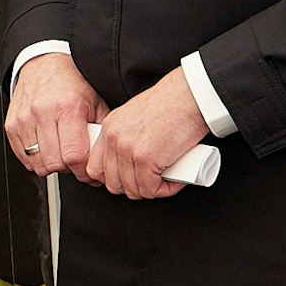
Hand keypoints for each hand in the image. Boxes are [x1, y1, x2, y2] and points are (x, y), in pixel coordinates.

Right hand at [6, 53, 106, 183]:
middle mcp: (43, 112)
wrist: (44, 64)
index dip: (83, 171)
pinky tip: (45, 149)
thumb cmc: (71, 83)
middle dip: (68, 169)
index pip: (74, 156)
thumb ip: (100, 133)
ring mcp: (24, 119)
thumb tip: (103, 160)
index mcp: (68, 107)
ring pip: (38, 164)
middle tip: (73, 161)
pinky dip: (35, 160)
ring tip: (59, 153)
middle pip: (55, 163)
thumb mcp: (95, 103)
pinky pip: (23, 157)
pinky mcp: (11, 124)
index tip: (87, 171)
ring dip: (50, 165)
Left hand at [85, 68, 208, 199]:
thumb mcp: (137, 116)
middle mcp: (114, 138)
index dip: (114, 179)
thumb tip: (130, 162)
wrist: (189, 95)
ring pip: (132, 189)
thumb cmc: (172, 103)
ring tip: (166, 180)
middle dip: (133, 187)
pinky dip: (165, 190)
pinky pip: (150, 189)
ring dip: (151, 190)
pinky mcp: (145, 159)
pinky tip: (174, 181)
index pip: (96, 167)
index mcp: (109, 127)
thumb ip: (128, 134)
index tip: (131, 179)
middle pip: (112, 183)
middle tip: (152, 182)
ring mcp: (128, 149)